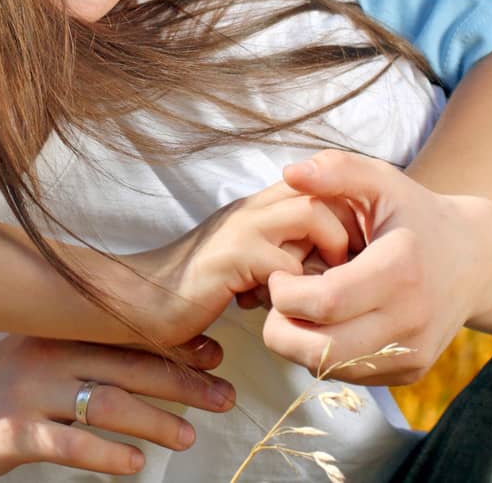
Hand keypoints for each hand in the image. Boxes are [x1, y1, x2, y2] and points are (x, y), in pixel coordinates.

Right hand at [0, 335, 236, 481]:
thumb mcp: (29, 362)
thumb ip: (77, 355)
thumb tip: (143, 360)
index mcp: (50, 332)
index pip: (123, 335)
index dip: (173, 345)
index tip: (216, 356)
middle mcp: (41, 354)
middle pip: (125, 365)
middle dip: (181, 381)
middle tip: (224, 398)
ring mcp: (26, 393)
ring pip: (106, 403)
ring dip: (155, 420)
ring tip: (189, 436)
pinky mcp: (12, 434)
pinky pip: (70, 444)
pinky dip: (109, 455)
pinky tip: (137, 465)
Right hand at [128, 180, 361, 347]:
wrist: (144, 298)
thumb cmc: (198, 286)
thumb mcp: (247, 261)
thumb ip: (278, 251)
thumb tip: (325, 268)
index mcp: (257, 205)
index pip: (316, 185)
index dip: (342, 215)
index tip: (347, 256)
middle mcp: (251, 206)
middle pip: (321, 191)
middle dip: (344, 232)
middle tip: (341, 272)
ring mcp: (242, 226)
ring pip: (310, 214)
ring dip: (325, 253)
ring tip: (315, 287)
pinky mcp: (233, 255)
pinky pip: (287, 264)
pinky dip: (296, 290)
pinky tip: (276, 306)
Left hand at [260, 150, 486, 384]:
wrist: (475, 261)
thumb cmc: (416, 216)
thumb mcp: (383, 182)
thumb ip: (338, 170)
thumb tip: (291, 171)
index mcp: (399, 271)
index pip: (323, 302)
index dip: (285, 292)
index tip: (280, 272)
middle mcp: (410, 320)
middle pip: (320, 349)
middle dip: (281, 326)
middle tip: (281, 297)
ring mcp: (412, 353)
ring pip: (328, 368)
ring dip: (298, 342)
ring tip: (302, 307)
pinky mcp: (410, 372)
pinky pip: (347, 374)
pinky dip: (323, 354)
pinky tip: (329, 321)